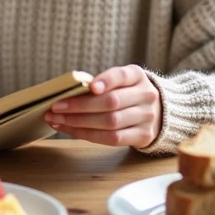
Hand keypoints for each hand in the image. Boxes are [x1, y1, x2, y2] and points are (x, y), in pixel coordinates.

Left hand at [44, 65, 161, 148]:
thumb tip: (69, 92)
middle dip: (79, 106)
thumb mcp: (122, 81)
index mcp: (137, 76)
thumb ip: (102, 83)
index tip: (90, 86)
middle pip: (111, 102)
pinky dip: (87, 135)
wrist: (159, 112)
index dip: (106, 80)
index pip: (122, 76)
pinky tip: (70, 130)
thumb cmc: (129, 94)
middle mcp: (146, 95)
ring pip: (110, 122)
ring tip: (57, 120)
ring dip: (78, 122)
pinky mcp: (143, 136)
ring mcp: (146, 117)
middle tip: (55, 107)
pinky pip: (111, 139)